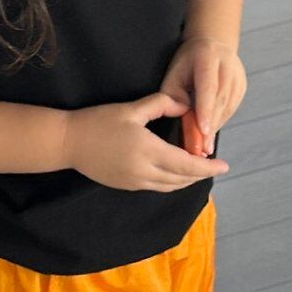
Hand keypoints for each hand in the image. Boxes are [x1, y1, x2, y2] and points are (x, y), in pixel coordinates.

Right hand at [63, 92, 230, 192]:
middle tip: (215, 165)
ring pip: (170, 186)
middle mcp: (144, 172)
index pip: (186, 164)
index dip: (207, 166)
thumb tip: (185, 103)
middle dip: (201, 174)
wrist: (68, 143)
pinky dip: (172, 182)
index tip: (224, 164)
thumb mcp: (131, 109)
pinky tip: (176, 172)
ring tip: (199, 169)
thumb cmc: (98, 122)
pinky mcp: (127, 186)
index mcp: (148, 151)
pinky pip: (157, 187)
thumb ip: (161, 104)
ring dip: (187, 180)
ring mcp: (135, 182)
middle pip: (182, 179)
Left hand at [160, 36, 246, 155]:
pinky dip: (220, 121)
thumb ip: (174, 94)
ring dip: (215, 127)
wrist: (212, 44)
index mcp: (208, 58)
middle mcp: (228, 66)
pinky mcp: (242, 86)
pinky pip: (231, 108)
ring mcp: (238, 76)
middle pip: (220, 100)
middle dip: (210, 126)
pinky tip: (210, 132)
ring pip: (227, 107)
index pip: (208, 87)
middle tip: (201, 148)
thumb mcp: (175, 72)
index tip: (203, 130)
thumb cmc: (188, 61)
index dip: (206, 109)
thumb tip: (184, 116)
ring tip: (204, 146)